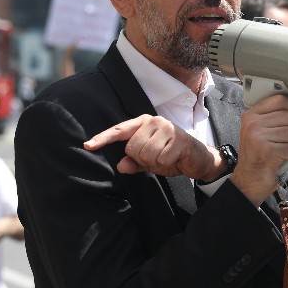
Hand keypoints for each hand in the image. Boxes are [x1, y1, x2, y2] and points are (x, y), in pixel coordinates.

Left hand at [85, 115, 221, 179]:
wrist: (200, 159)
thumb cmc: (173, 157)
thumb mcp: (150, 162)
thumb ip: (135, 162)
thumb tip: (121, 165)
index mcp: (144, 124)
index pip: (120, 131)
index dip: (103, 138)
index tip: (88, 145)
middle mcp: (154, 122)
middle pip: (133, 148)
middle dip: (143, 159)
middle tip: (158, 158)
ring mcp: (168, 128)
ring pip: (146, 153)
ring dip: (155, 162)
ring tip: (167, 158)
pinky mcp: (179, 139)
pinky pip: (161, 159)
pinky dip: (167, 164)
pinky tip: (176, 159)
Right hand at [230, 95, 287, 204]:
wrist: (249, 180)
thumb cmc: (258, 156)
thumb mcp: (264, 131)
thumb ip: (280, 115)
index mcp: (251, 116)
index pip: (280, 100)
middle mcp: (253, 124)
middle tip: (286, 141)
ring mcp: (259, 138)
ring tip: (284, 150)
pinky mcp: (268, 152)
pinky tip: (286, 158)